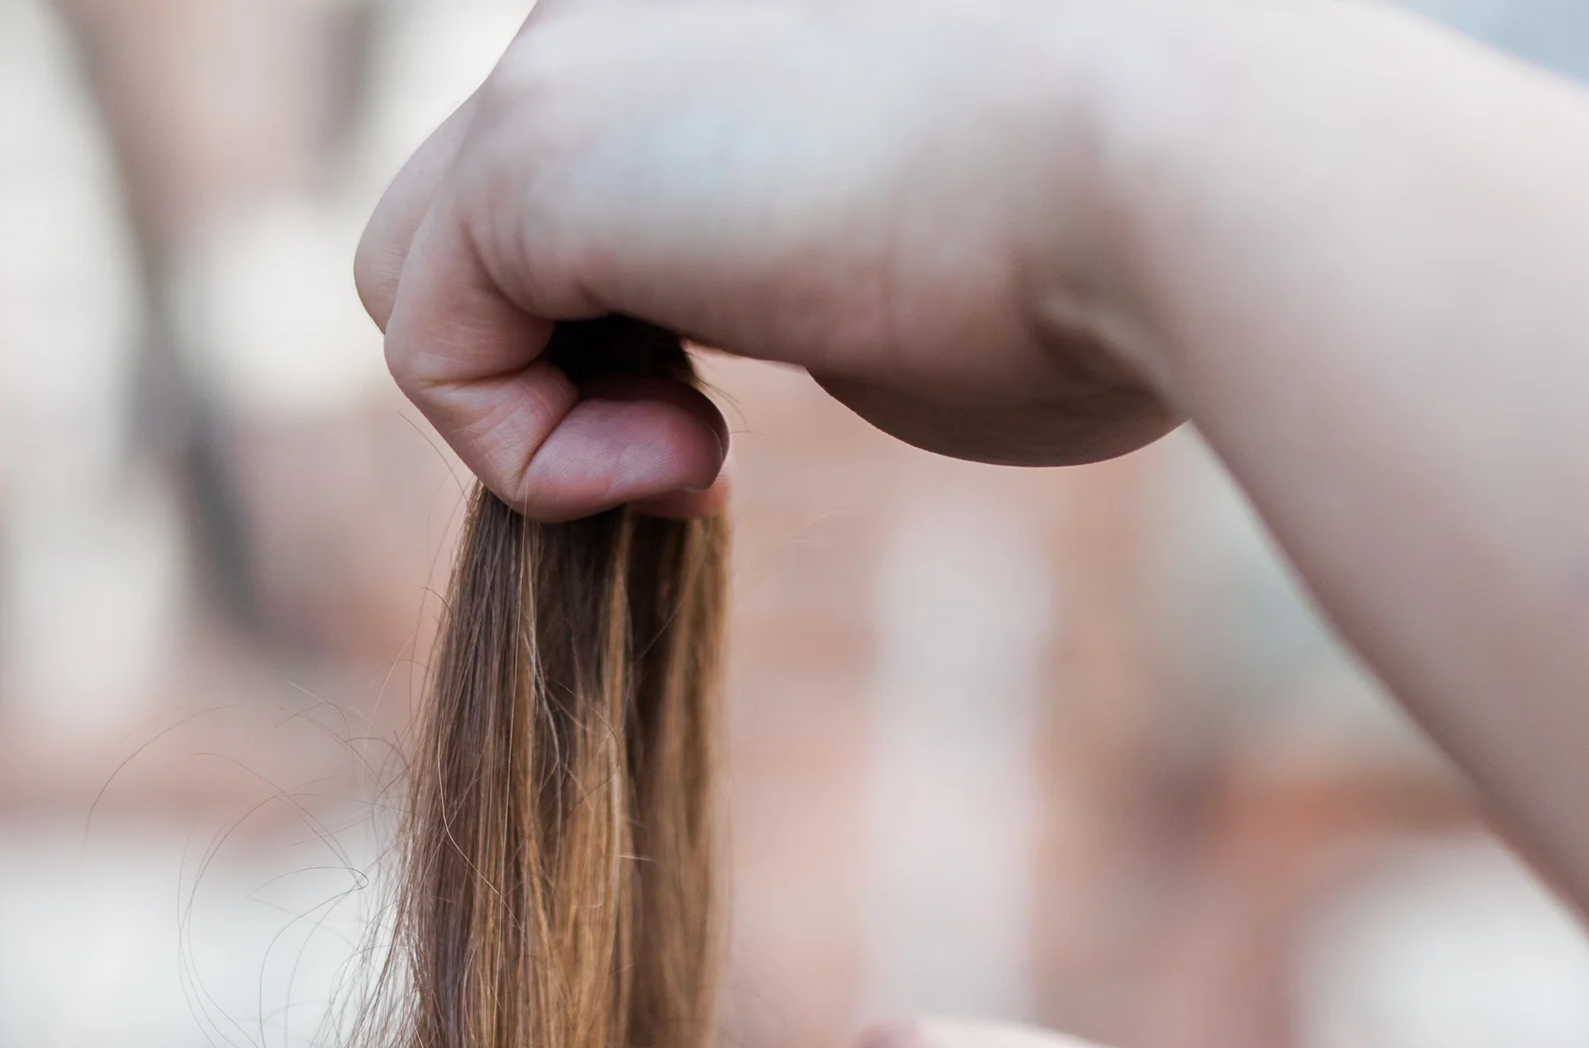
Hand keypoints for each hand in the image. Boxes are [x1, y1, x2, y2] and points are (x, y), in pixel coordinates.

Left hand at [353, 0, 1181, 516]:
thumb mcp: (925, 269)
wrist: (1164, 165)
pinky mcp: (531, 143)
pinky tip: (690, 462)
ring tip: (696, 456)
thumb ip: (802, 275)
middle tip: (712, 445)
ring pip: (423, 265)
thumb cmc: (1109, 249)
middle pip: (482, 212)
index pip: (595, 177)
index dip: (636, 328)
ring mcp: (572, 47)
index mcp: (724, 18)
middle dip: (563, 364)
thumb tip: (747, 348)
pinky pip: (424, 342)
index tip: (753, 414)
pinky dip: (526, 453)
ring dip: (536, 410)